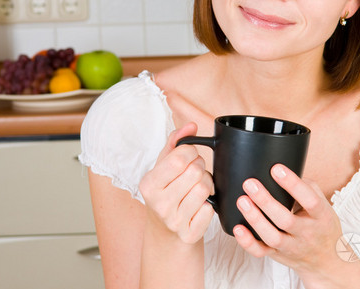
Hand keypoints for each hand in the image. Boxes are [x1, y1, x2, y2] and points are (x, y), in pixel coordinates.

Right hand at [138, 122, 214, 243]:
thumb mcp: (163, 166)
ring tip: (197, 187)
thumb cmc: (165, 191)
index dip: (191, 152)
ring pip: (205, 188)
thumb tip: (191, 126)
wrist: (165, 230)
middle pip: (196, 172)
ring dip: (207, 184)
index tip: (188, 156)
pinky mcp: (189, 234)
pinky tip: (198, 205)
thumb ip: (176, 142)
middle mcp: (158, 204)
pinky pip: (210, 209)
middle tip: (193, 172)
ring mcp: (173, 221)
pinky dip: (209, 204)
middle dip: (200, 167)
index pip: (179, 158)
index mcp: (148, 184)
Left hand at [233, 164, 344, 282]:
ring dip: (255, 219)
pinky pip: (261, 252)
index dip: (293, 184)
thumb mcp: (324, 206)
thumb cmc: (322, 226)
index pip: (310, 200)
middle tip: (250, 184)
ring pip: (272, 237)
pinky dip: (248, 242)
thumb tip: (285, 170)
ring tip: (242, 201)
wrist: (328, 261)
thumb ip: (307, 187)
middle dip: (266, 201)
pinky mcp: (278, 255)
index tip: (276, 169)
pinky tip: (238, 228)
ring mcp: (292, 246)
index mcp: (321, 217)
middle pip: (286, 219)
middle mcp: (307, 233)